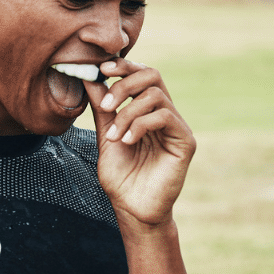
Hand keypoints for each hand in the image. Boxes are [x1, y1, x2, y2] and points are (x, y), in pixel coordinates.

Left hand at [85, 59, 195, 228]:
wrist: (132, 208)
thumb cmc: (120, 176)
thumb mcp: (105, 135)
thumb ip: (101, 107)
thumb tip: (89, 76)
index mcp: (146, 110)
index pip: (141, 74)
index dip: (123, 65)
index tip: (101, 68)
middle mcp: (164, 113)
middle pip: (152, 75)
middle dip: (124, 84)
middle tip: (105, 106)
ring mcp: (177, 126)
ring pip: (156, 95)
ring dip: (127, 113)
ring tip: (114, 136)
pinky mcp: (185, 141)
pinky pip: (165, 117)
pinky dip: (140, 125)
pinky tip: (127, 142)